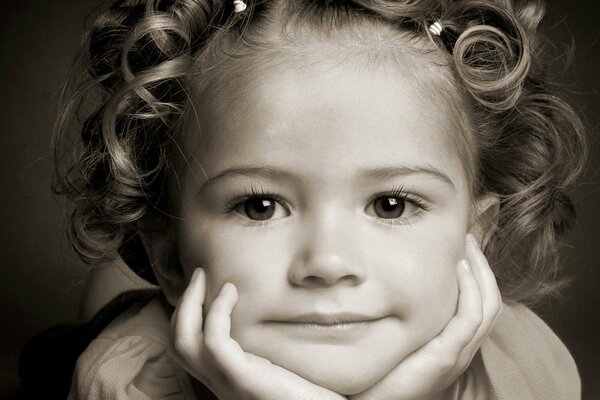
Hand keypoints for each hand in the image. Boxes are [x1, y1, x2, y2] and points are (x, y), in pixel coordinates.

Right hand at [170, 268, 346, 399]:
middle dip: (183, 304)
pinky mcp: (244, 379)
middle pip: (179, 343)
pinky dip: (218, 311)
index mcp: (227, 378)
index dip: (187, 315)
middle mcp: (221, 383)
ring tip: (206, 278)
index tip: (203, 287)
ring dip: (191, 302)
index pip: (188, 349)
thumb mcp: (282, 363)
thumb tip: (287, 316)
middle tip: (199, 275)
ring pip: (185, 342)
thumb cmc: (312, 392)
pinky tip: (231, 293)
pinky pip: (215, 342)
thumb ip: (272, 346)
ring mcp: (229, 383)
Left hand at [350, 234, 501, 399]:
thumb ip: (405, 314)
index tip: (463, 248)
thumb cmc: (380, 371)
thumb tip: (391, 281)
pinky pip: (470, 318)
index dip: (477, 275)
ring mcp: (457, 354)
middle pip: (489, 301)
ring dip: (481, 272)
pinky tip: (461, 267)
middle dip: (483, 267)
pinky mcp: (445, 357)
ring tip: (468, 246)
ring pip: (487, 306)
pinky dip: (471, 290)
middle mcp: (461, 349)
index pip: (478, 304)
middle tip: (469, 239)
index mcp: (452, 344)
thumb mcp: (398, 336)